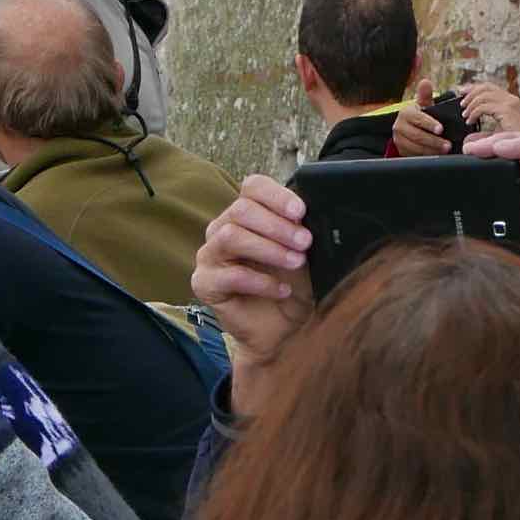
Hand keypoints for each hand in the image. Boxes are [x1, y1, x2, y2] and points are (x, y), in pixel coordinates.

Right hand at [191, 176, 318, 405]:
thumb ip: (303, 232)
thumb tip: (314, 216)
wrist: (284, 332)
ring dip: (268, 249)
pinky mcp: (204, 284)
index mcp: (248, 215)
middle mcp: (223, 229)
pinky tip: (281, 290)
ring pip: (230, 236)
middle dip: (277, 226)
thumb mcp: (306, 255)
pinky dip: (260, 281)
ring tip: (295, 262)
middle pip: (241, 210)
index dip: (276, 196)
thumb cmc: (294, 288)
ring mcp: (210, 256)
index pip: (253, 188)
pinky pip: (229, 275)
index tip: (301, 211)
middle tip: (304, 243)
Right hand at [383, 100, 452, 155]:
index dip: (429, 124)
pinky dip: (427, 156)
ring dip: (431, 150)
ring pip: (415, 147)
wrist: (408, 129)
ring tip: (445, 150)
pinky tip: (437, 155)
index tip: (441, 129)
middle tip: (448, 144)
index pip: (417, 118)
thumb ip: (425, 95)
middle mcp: (399, 126)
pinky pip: (414, 156)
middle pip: (417, 136)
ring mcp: (399, 140)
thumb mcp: (423, 105)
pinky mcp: (401, 151)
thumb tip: (425, 82)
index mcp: (405, 113)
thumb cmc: (420, 115)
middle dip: (434, 141)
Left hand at [452, 80, 519, 137]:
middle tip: (462, 104)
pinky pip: (484, 107)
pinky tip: (470, 120)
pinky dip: (474, 113)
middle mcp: (511, 99)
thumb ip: (484, 133)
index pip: (489, 87)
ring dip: (471, 104)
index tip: (462, 92)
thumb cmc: (516, 143)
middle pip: (486, 87)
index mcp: (510, 101)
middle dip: (470, 93)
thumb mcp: (497, 134)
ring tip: (465, 114)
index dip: (474, 87)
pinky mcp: (507, 110)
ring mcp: (510, 103)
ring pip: (483, 95)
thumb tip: (468, 139)